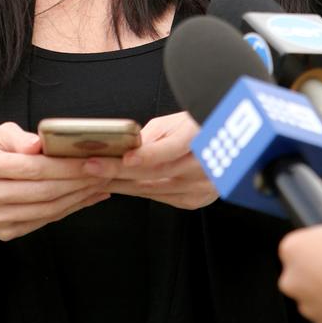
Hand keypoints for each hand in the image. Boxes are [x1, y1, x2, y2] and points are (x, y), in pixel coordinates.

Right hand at [0, 122, 110, 240]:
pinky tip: (87, 197)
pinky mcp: (5, 233)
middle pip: (43, 190)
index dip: (64, 165)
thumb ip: (17, 137)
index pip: (31, 167)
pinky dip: (69, 209)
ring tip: (102, 182)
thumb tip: (39, 144)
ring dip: (79, 197)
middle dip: (79, 181)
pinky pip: (44, 221)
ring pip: (47, 209)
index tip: (92, 158)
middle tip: (106, 170)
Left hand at [83, 111, 217, 209]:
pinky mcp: (194, 200)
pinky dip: (136, 191)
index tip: (114, 158)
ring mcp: (199, 188)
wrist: (231, 144)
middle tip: (90, 167)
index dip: (139, 157)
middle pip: (154, 174)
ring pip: (153, 189)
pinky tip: (118, 186)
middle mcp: (202, 168)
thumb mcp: (175, 122)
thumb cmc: (199, 125)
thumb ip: (150, 137)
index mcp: (200, 141)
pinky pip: (159, 198)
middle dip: (118, 172)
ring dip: (121, 184)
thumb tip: (124, 147)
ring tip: (95, 177)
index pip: (166, 152)